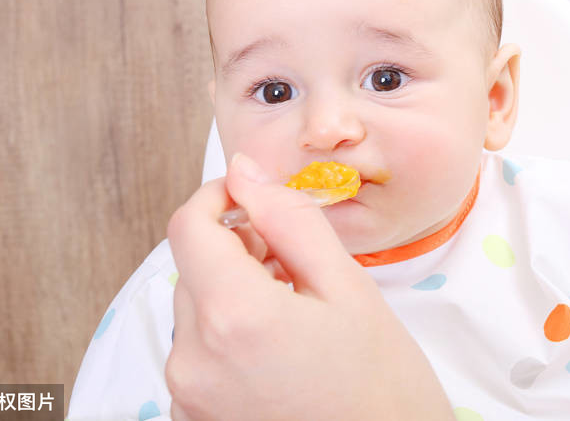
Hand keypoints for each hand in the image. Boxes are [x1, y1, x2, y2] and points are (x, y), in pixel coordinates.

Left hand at [165, 152, 454, 420]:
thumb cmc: (382, 385)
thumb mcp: (348, 287)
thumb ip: (290, 220)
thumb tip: (246, 172)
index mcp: (234, 316)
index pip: (187, 226)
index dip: (218, 196)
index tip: (253, 196)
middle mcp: (194, 358)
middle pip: (194, 269)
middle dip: (239, 253)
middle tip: (298, 267)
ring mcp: (189, 395)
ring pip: (196, 311)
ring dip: (234, 296)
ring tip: (297, 315)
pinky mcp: (194, 418)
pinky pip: (198, 354)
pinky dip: (229, 337)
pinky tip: (280, 352)